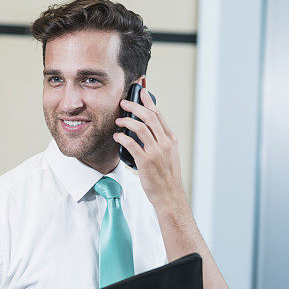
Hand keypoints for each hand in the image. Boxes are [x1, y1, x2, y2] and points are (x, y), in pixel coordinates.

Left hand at [113, 88, 187, 209]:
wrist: (169, 195)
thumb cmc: (167, 177)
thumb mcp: (170, 156)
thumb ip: (161, 142)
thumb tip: (147, 130)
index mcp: (171, 140)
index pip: (159, 116)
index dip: (149, 102)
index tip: (142, 92)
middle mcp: (165, 144)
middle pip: (149, 117)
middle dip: (135, 106)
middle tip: (124, 103)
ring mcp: (156, 152)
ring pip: (140, 127)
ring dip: (127, 120)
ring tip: (119, 119)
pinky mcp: (146, 161)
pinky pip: (131, 143)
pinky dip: (122, 137)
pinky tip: (117, 136)